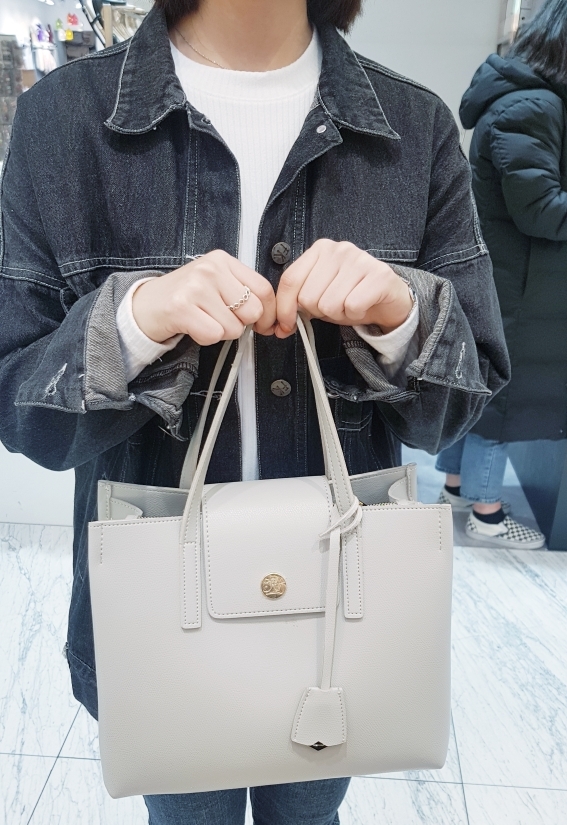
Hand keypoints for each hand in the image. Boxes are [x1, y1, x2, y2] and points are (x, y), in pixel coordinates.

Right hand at [132, 250, 275, 345]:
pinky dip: (205, 338)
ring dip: (220, 332)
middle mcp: (210, 269)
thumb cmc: (184, 297)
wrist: (144, 305)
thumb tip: (271, 317)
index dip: (269, 313)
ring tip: (203, 320)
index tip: (265, 325)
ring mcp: (195, 286)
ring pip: (234, 327)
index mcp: (223, 260)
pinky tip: (193, 327)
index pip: (263, 289)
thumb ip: (241, 292)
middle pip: (252, 311)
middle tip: (221, 320)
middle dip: (241, 324)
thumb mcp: (215, 283)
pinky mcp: (182, 307)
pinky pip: (214, 335)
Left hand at [275, 239, 412, 337]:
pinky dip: (355, 315)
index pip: (290, 280)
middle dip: (319, 311)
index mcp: (319, 250)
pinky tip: (362, 307)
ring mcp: (360, 260)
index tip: (285, 326)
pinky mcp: (379, 275)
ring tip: (349, 305)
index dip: (284, 308)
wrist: (388, 299)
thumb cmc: (351, 295)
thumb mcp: (318, 295)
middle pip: (308, 297)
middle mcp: (339, 249)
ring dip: (338, 314)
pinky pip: (352, 306)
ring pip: (329, 304)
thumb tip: (279, 326)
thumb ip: (297, 303)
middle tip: (335, 306)